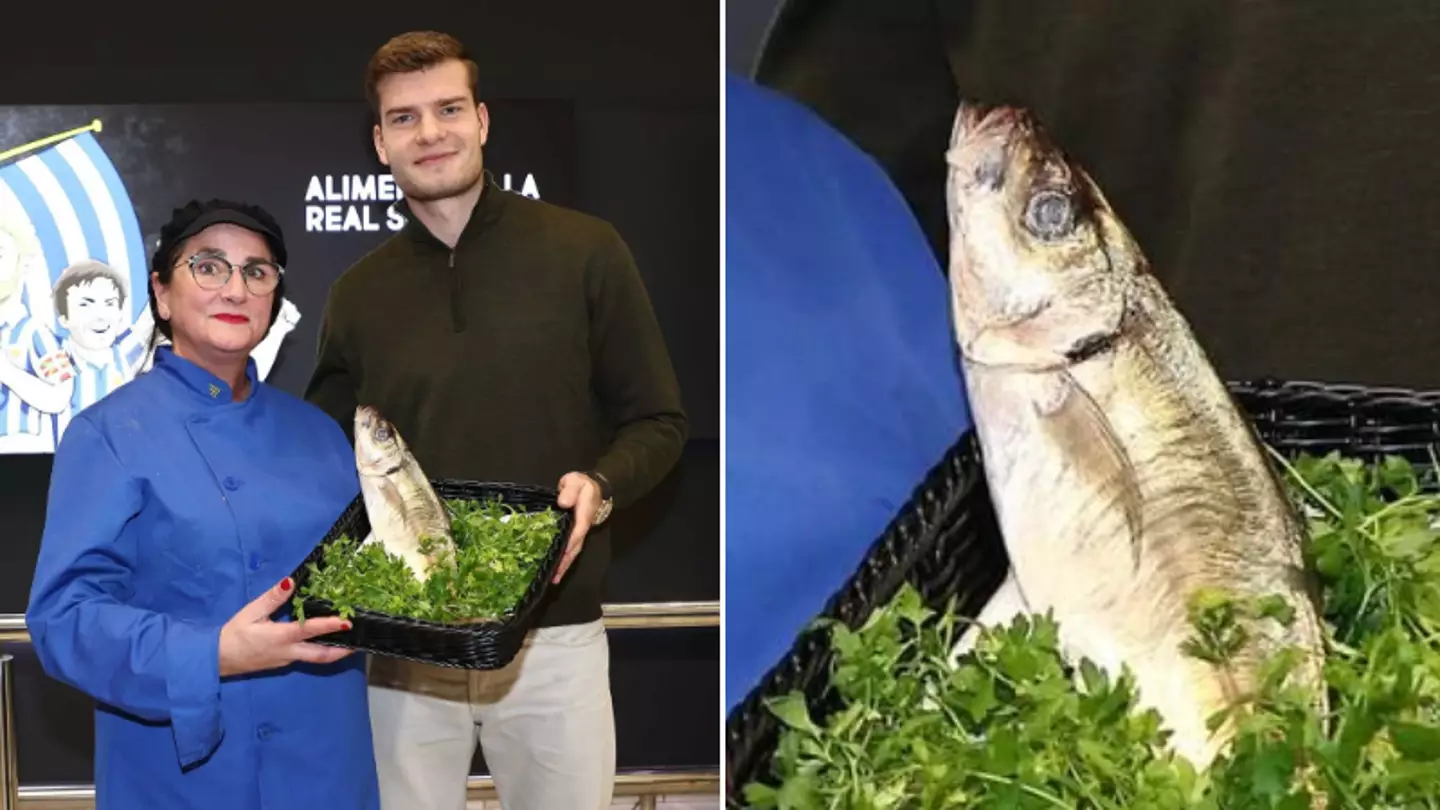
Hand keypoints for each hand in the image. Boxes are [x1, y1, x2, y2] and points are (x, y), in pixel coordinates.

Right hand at [218, 577, 353, 676]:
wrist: (217, 660)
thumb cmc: (233, 634)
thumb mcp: (251, 612)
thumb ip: (272, 598)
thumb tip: (291, 581)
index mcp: (281, 637)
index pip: (311, 631)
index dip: (330, 625)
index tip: (348, 622)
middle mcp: (288, 652)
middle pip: (321, 655)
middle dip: (343, 650)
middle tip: (360, 642)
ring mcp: (287, 660)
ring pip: (316, 659)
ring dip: (334, 652)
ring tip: (350, 643)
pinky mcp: (283, 663)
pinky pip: (306, 658)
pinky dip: (320, 651)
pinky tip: (325, 642)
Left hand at [553, 472, 601, 582]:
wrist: (593, 487)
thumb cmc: (582, 484)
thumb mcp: (576, 482)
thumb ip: (571, 490)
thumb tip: (563, 503)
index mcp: (583, 516)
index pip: (577, 532)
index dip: (569, 543)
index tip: (560, 554)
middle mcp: (582, 528)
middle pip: (575, 547)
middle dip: (565, 562)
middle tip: (554, 577)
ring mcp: (578, 532)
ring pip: (573, 551)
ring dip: (564, 564)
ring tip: (554, 578)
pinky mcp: (573, 533)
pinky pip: (569, 547)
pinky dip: (563, 558)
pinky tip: (555, 567)